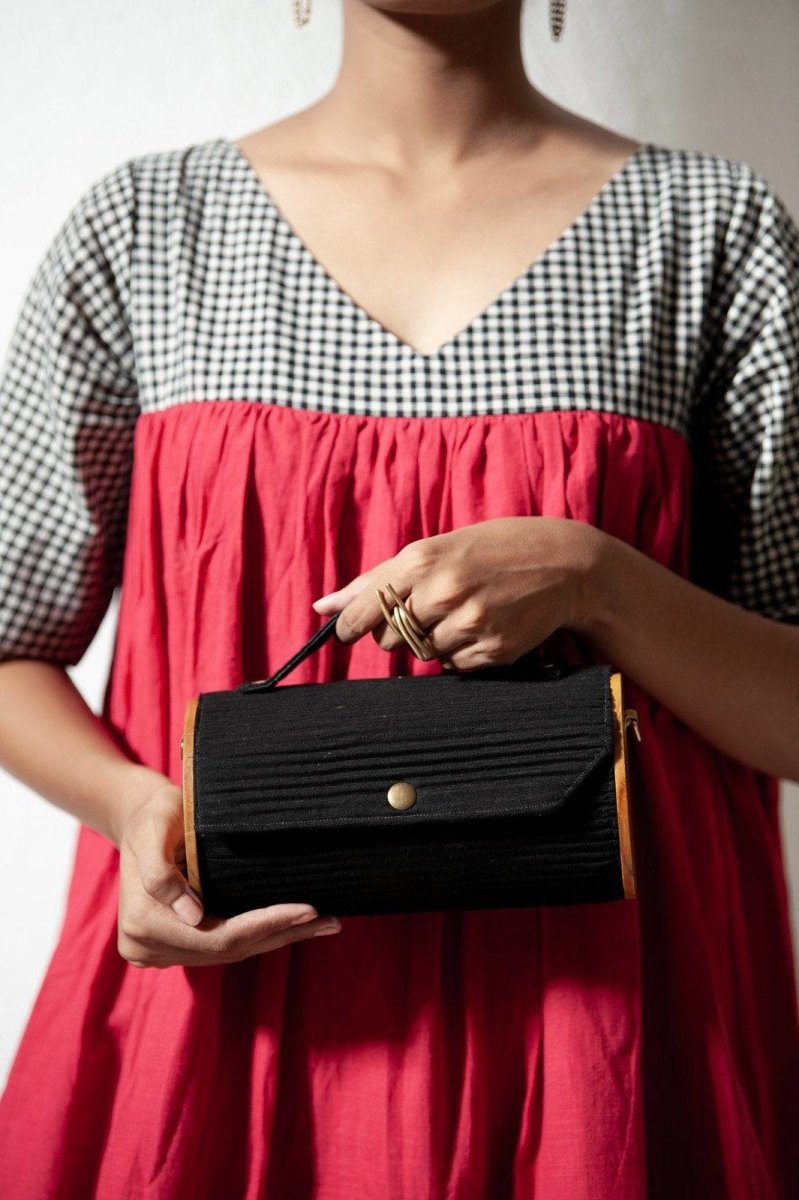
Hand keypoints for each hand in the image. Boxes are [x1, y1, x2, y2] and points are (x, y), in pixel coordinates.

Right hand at [115, 777, 340, 967]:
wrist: (138, 819)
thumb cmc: (153, 816)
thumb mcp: (153, 830)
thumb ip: (161, 874)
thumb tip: (194, 916)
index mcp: (142, 923)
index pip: (217, 936)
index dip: (265, 924)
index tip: (307, 910)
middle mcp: (146, 947)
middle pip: (228, 950)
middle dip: (282, 933)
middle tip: (330, 920)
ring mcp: (158, 952)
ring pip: (229, 953)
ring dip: (277, 938)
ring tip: (322, 924)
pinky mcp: (173, 947)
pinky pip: (222, 947)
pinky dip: (259, 937)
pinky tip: (292, 927)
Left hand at [311, 516, 601, 671]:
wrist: (564, 563)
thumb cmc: (491, 550)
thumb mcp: (434, 549)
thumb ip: (377, 579)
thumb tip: (323, 606)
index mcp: (421, 560)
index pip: (365, 610)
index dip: (351, 626)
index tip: (347, 631)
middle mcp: (441, 592)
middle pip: (390, 640)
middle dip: (401, 632)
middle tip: (433, 609)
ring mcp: (469, 623)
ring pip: (423, 655)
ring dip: (436, 642)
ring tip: (467, 612)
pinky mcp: (493, 651)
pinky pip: (456, 667)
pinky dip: (463, 654)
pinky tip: (486, 626)